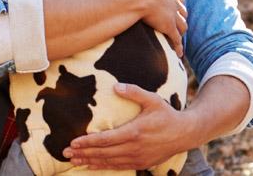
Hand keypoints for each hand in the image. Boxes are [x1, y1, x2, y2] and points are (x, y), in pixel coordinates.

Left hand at [62, 83, 197, 169]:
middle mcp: (135, 147)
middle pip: (104, 153)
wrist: (186, 133)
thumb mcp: (152, 99)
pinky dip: (103, 166)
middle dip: (83, 153)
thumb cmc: (167, 114)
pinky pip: (119, 167)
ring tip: (73, 161)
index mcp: (134, 132)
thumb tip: (116, 86)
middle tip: (65, 153)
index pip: (106, 139)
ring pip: (109, 161)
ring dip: (90, 161)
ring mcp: (138, 157)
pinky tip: (91, 165)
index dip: (88, 142)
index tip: (73, 142)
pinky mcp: (142, 163)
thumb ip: (133, 92)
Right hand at [121, 0, 187, 56]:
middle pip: (183, 12)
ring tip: (179, 38)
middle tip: (178, 23)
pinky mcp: (169, 26)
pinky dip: (178, 46)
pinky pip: (175, 38)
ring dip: (181, 33)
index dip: (177, 4)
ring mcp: (173, 15)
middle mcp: (174, 2)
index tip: (177, 8)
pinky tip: (179, 53)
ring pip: (182, 26)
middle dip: (181, 18)